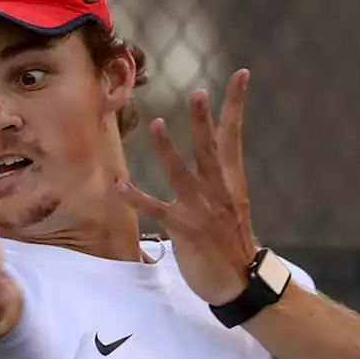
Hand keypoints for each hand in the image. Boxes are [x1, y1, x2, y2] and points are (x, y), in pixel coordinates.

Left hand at [118, 69, 259, 304]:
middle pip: (210, 149)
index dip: (235, 105)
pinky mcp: (184, 229)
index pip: (233, 135)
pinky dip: (136, 197)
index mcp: (231, 182)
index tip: (240, 75)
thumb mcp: (230, 207)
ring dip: (167, 149)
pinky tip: (119, 185)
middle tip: (197, 93)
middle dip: (203, 121)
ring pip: (182, 173)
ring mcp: (202, 210)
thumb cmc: (230, 244)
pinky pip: (156, 209)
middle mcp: (218, 191)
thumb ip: (216, 182)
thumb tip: (206, 159)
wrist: (239, 282)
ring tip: (155, 124)